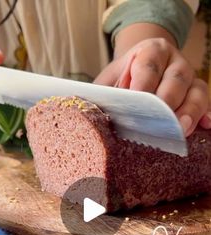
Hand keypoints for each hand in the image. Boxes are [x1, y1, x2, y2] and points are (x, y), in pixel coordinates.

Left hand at [95, 38, 210, 135]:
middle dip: (168, 100)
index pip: (149, 65)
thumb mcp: (109, 81)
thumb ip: (102, 93)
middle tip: (161, 120)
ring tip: (181, 129)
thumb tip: (88, 111)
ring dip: (189, 111)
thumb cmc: (123, 80)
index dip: (143, 82)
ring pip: (196, 92)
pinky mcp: (197, 95)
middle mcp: (174, 62)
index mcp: (151, 51)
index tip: (136, 98)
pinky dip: (205, 116)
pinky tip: (206, 126)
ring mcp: (189, 79)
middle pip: (176, 78)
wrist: (141, 72)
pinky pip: (206, 104)